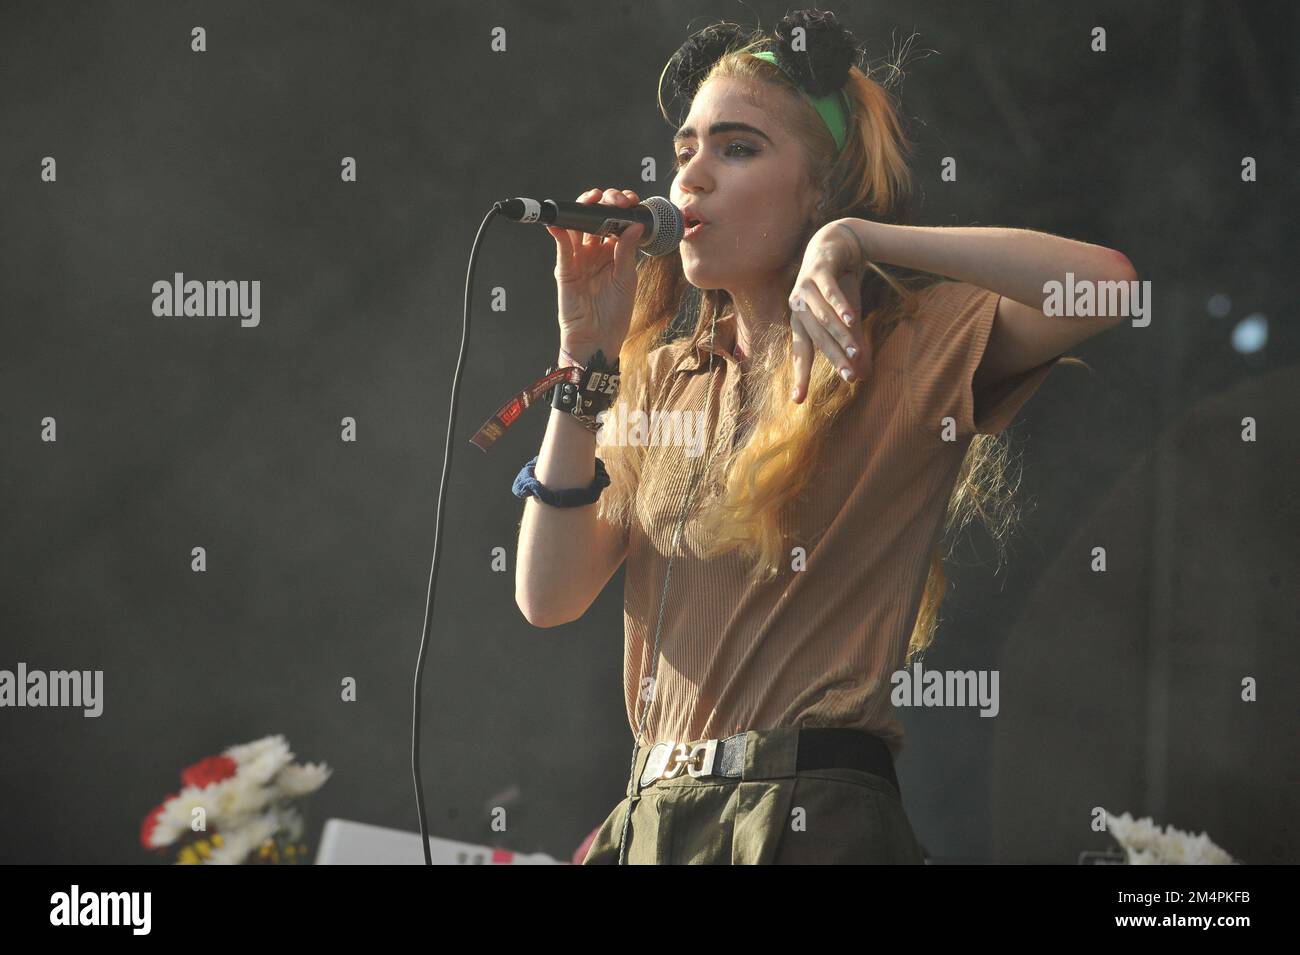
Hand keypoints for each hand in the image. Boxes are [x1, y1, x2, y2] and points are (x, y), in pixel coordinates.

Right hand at [547, 187, 645, 359]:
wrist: (598, 339)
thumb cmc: (615, 314)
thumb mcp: (626, 279)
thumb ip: (627, 251)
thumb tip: (636, 223)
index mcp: (613, 253)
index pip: (614, 222)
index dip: (620, 208)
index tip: (630, 200)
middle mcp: (594, 252)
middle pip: (594, 218)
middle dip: (604, 203)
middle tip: (614, 200)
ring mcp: (578, 259)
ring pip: (576, 226)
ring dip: (582, 209)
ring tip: (591, 199)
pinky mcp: (565, 269)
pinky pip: (562, 246)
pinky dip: (560, 232)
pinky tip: (562, 223)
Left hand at [788, 219, 871, 402]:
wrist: (837, 246)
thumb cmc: (838, 288)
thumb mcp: (847, 321)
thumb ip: (852, 347)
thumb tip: (864, 377)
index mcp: (800, 322)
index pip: (801, 353)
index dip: (801, 375)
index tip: (799, 400)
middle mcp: (798, 307)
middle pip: (816, 339)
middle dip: (834, 359)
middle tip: (849, 378)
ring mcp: (805, 288)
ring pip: (823, 318)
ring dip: (840, 335)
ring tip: (854, 351)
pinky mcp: (818, 271)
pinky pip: (830, 291)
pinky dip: (840, 305)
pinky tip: (851, 318)